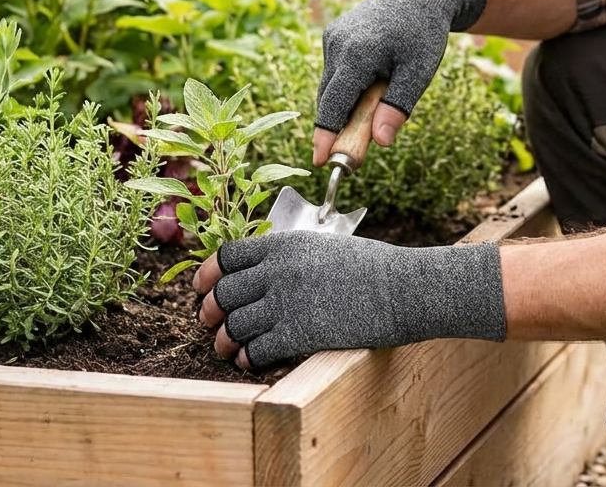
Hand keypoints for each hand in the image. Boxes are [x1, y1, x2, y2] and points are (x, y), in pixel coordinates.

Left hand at [194, 231, 505, 369]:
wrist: (401, 288)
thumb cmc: (372, 267)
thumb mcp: (327, 246)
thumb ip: (292, 256)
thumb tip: (265, 269)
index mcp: (286, 245)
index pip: (228, 257)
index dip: (208, 274)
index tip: (204, 287)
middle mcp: (279, 271)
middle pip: (223, 293)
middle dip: (211, 311)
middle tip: (212, 322)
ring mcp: (286, 303)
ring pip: (233, 326)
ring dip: (225, 340)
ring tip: (229, 347)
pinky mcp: (297, 334)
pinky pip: (254, 351)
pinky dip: (248, 358)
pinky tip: (253, 360)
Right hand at [313, 0, 486, 156]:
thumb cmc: (423, 34)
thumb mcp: (419, 72)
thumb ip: (398, 106)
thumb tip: (380, 142)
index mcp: (357, 53)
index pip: (334, 103)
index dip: (326, 135)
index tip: (322, 162)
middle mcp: (338, 43)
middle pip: (329, 98)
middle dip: (337, 126)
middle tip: (352, 153)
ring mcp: (333, 36)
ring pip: (331, 85)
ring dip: (346, 104)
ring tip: (378, 101)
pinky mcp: (334, 34)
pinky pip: (336, 71)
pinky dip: (347, 86)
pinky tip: (372, 82)